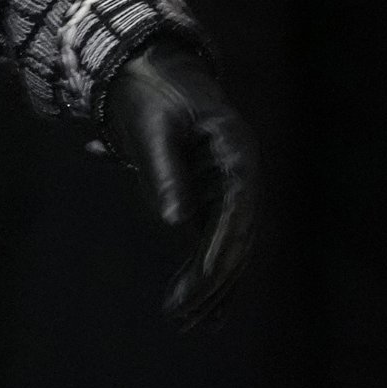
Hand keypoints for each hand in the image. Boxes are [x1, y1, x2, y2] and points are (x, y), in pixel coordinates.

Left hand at [102, 38, 258, 327]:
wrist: (146, 65)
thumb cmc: (148, 92)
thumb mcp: (152, 128)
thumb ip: (165, 172)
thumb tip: (175, 222)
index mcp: (236, 150)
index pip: (237, 209)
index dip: (222, 246)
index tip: (205, 280)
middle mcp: (240, 174)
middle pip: (237, 236)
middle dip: (214, 280)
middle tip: (187, 317)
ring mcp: (228, 187)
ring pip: (227, 245)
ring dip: (209, 284)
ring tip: (188, 322)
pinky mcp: (210, 195)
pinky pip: (211, 238)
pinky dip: (201, 268)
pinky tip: (196, 302)